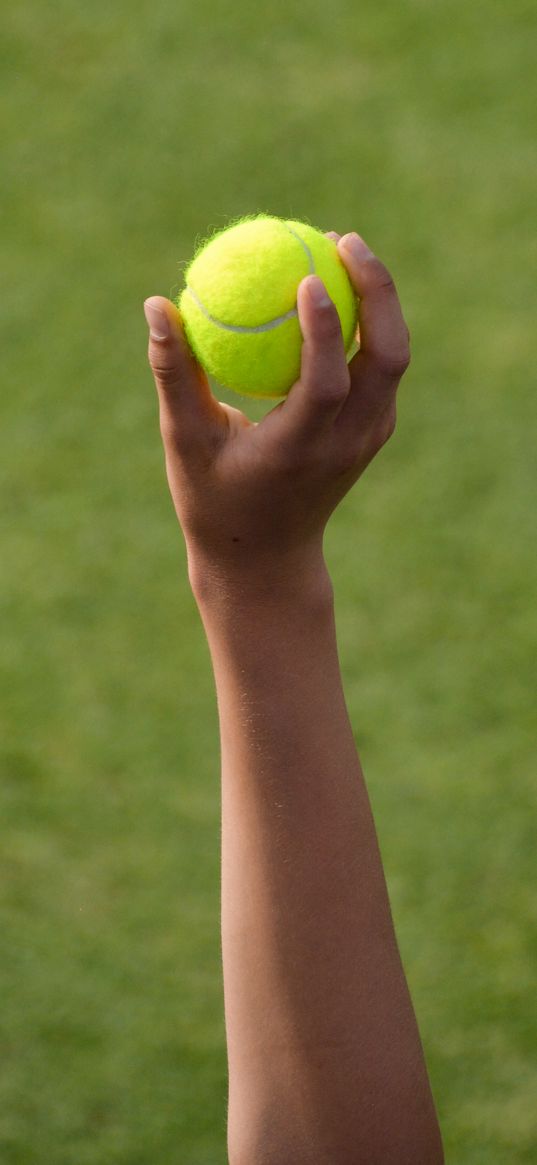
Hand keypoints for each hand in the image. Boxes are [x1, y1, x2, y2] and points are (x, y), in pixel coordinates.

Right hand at [144, 232, 409, 594]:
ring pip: (395, 359)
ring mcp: (369, 439)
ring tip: (342, 252)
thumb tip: (156, 305)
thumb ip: (175, 375)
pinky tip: (336, 293)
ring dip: (379, 302)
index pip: (329, 381)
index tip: (308, 274)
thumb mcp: (186, 443)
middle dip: (379, 291)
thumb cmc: (214, 500)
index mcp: (303, 448)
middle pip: (389, 357)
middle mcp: (347, 442)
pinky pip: (381, 368)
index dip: (326, 326)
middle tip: (341, 240)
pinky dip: (368, 325)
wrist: (266, 557)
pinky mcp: (373, 433)